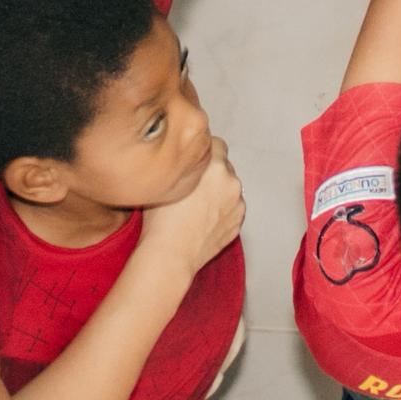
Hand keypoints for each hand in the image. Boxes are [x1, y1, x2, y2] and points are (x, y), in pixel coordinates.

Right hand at [140, 135, 245, 271]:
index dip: (202, 151)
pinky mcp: (238, 222)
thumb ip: (182, 162)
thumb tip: (182, 155)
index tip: (193, 159)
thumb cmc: (162, 221)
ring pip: (228, 188)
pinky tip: (202, 219)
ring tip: (195, 206)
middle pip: (224, 166)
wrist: (170, 256)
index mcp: (214, 167)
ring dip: (217, 191)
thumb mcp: (165, 179)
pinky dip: (221, 210)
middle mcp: (231, 182)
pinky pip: (231, 207)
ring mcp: (237, 204)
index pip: (216, 143)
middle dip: (211, 172)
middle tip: (191, 186)